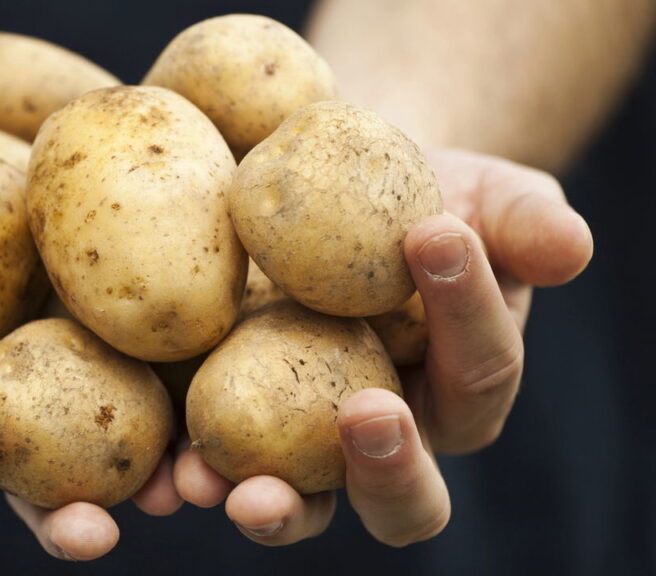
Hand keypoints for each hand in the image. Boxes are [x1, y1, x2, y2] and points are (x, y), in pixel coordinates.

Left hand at [173, 147, 593, 546]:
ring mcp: (304, 444)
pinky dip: (188, 476)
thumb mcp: (485, 199)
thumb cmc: (421, 202)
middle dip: (388, 467)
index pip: (478, 370)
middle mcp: (383, 438)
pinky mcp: (231, 424)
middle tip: (367, 414)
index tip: (432, 233)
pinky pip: (214, 467)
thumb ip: (528, 225)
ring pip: (304, 503)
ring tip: (230, 489)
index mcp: (458, 391)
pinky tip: (162, 470)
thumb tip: (573, 248)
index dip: (468, 312)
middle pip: (401, 491)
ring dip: (273, 507)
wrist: (332, 202)